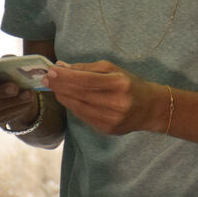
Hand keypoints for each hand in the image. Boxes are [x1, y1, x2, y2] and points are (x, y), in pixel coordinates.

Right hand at [0, 63, 38, 127]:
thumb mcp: (6, 63)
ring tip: (28, 95)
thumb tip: (12, 61)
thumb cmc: (3, 71)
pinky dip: (15, 109)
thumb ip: (7, 60)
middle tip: (15, 88)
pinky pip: (0, 116)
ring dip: (12, 102)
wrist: (9, 88)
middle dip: (0, 93)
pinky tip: (27, 103)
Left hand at [42, 60, 160, 134]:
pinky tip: (66, 98)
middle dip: (60, 85)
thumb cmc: (130, 84)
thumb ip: (87, 68)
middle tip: (46, 78)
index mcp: (119, 84)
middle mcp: (116, 103)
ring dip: (63, 96)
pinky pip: (83, 116)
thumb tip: (61, 67)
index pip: (85, 80)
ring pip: (78, 107)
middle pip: (80, 94)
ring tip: (54, 87)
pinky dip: (72, 106)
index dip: (66, 76)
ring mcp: (111, 119)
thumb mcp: (113, 70)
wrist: (150, 108)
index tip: (51, 71)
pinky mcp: (106, 129)